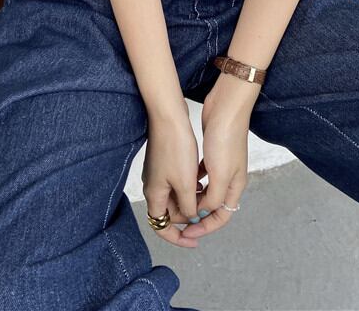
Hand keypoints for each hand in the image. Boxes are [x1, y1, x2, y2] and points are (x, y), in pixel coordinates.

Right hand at [141, 106, 202, 248]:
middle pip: (170, 212)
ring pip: (175, 195)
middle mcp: (152, 186)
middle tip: (205, 214)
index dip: (177, 238)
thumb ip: (188, 206)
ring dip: (190, 199)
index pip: (161, 227)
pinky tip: (201, 177)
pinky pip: (176, 181)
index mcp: (155, 195)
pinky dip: (188, 184)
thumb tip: (191, 218)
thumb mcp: (185, 183)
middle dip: (187, 215)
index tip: (193, 241)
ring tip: (206, 195)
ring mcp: (158, 173)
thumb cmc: (175, 148)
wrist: (168, 117)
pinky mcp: (164, 161)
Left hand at [180, 71, 257, 240]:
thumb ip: (212, 198)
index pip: (221, 217)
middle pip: (213, 206)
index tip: (187, 233)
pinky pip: (202, 174)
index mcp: (235, 187)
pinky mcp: (213, 153)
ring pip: (206, 190)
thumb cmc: (225, 140)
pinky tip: (182, 179)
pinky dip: (193, 180)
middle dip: (197, 215)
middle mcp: (230, 179)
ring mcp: (221, 165)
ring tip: (178, 201)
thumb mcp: (220, 175)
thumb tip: (200, 212)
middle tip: (178, 219)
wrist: (227, 108)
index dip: (204, 228)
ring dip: (193, 197)